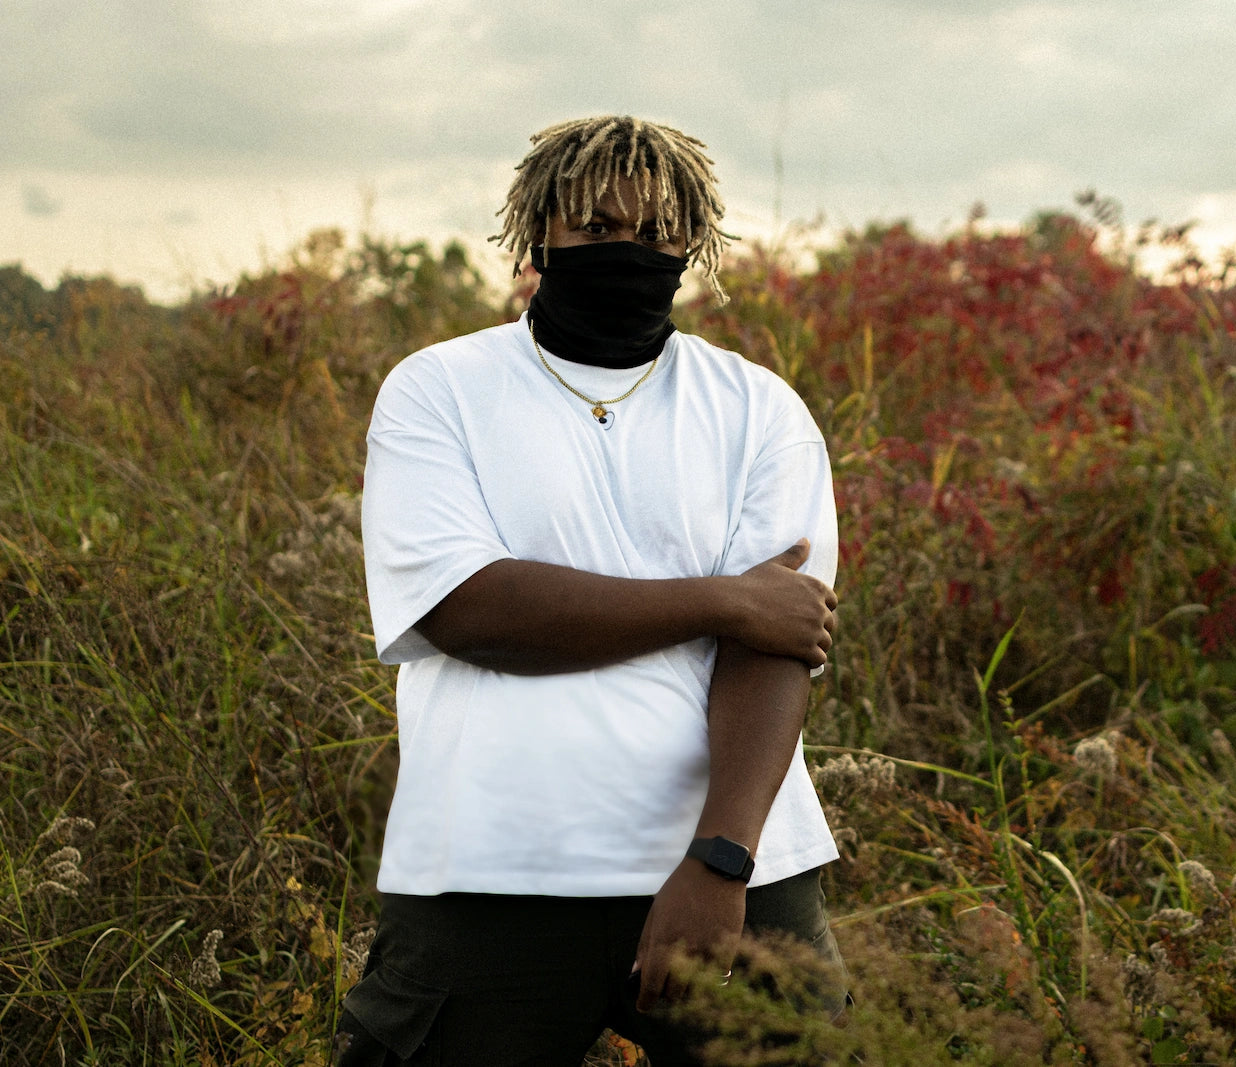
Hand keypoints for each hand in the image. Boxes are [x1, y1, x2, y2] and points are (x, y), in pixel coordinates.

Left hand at [632, 860, 745, 1012]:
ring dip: (688, 986)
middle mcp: (685, 950)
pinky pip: (718, 977)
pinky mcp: (728, 949)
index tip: (644, 1006)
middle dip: (667, 993)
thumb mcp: (656, 910)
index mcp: (663, 940)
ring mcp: (708, 952)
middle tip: (666, 985)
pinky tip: (707, 967)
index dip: (646, 1001)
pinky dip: (710, 976)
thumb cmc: (681, 888)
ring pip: (696, 988)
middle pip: (674, 992)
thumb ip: (645, 943)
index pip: (652, 984)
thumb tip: (636, 972)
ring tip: (686, 975)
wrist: (716, 869)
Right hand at [726, 539, 837, 665]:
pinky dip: (812, 661)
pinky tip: (800, 661)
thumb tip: (806, 540)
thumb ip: (794, 554)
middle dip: (819, 628)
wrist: (735, 606)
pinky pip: (819, 658)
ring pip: (826, 642)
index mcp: (816, 587)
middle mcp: (820, 607)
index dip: (820, 609)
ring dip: (816, 646)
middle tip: (801, 634)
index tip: (806, 616)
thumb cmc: (751, 584)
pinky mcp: (805, 647)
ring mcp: (814, 628)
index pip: (832, 602)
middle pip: (830, 623)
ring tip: (800, 649)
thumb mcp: (775, 565)